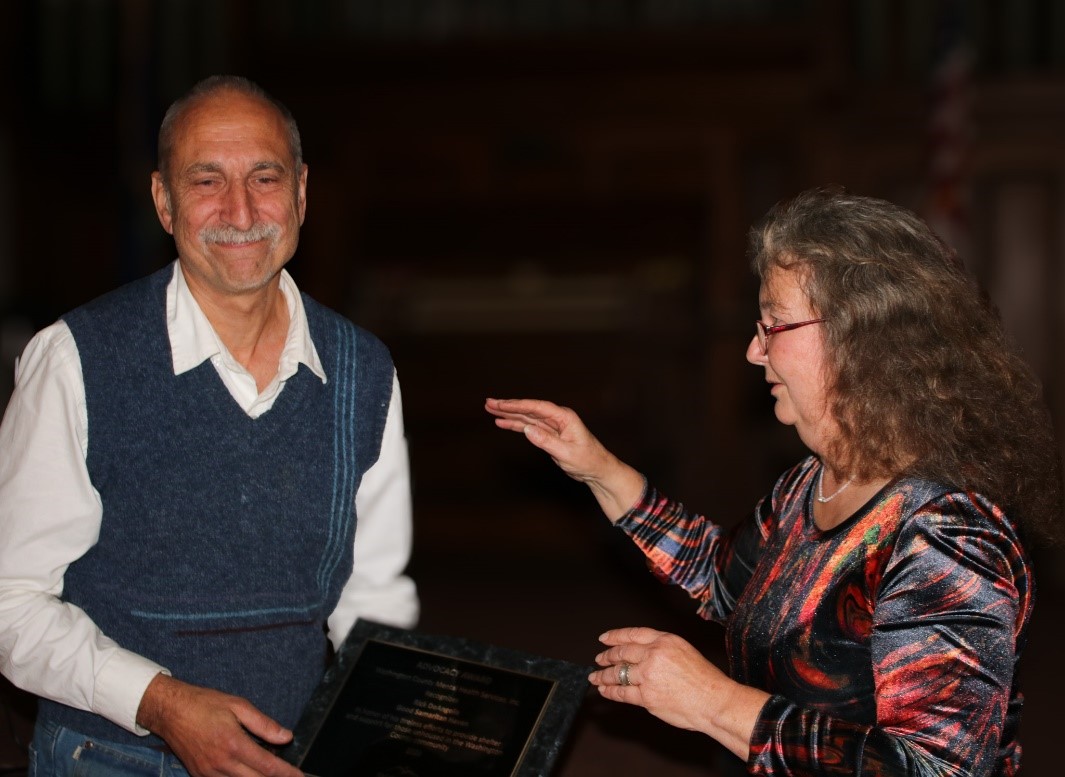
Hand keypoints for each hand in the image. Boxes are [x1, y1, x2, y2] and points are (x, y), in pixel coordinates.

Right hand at [136, 674, 301, 776]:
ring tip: (271, 773)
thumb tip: (286, 737)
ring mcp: (209, 773)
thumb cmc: (204, 704)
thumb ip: (264, 724)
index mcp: (234, 744)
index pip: (267, 766)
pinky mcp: (200, 776)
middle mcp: (221, 763)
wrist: (170, 711)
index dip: (286, 774)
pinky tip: (248, 772)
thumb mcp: (238, 706)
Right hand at [484, 398, 643, 519]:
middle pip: (529, 409)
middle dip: (508, 406)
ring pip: (527, 417)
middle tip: (489, 403)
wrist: (597, 470)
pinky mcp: (549, 434)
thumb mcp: (567, 453)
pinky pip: (529, 427)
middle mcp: (558, 418)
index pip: (537, 407)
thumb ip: (546, 441)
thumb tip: (528, 430)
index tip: (501, 404)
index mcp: (564, 417)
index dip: (517, 405)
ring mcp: (552, 425)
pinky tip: (503, 422)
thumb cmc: (588, 461)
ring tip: (491, 410)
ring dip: (509, 414)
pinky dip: (516, 425)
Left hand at [590, 627, 769, 759]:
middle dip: (607, 656)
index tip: (605, 639)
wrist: (714, 701)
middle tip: (599, 658)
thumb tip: (642, 655)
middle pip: (623, 652)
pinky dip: (611, 692)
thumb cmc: (705, 680)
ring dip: (604, 675)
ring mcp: (648, 675)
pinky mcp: (646, 696)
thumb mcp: (684, 651)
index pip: (633, 634)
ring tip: (595, 677)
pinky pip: (622, 693)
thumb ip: (662, 649)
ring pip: (619, 673)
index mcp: (665, 640)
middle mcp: (654, 654)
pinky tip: (605, 691)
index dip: (616, 636)